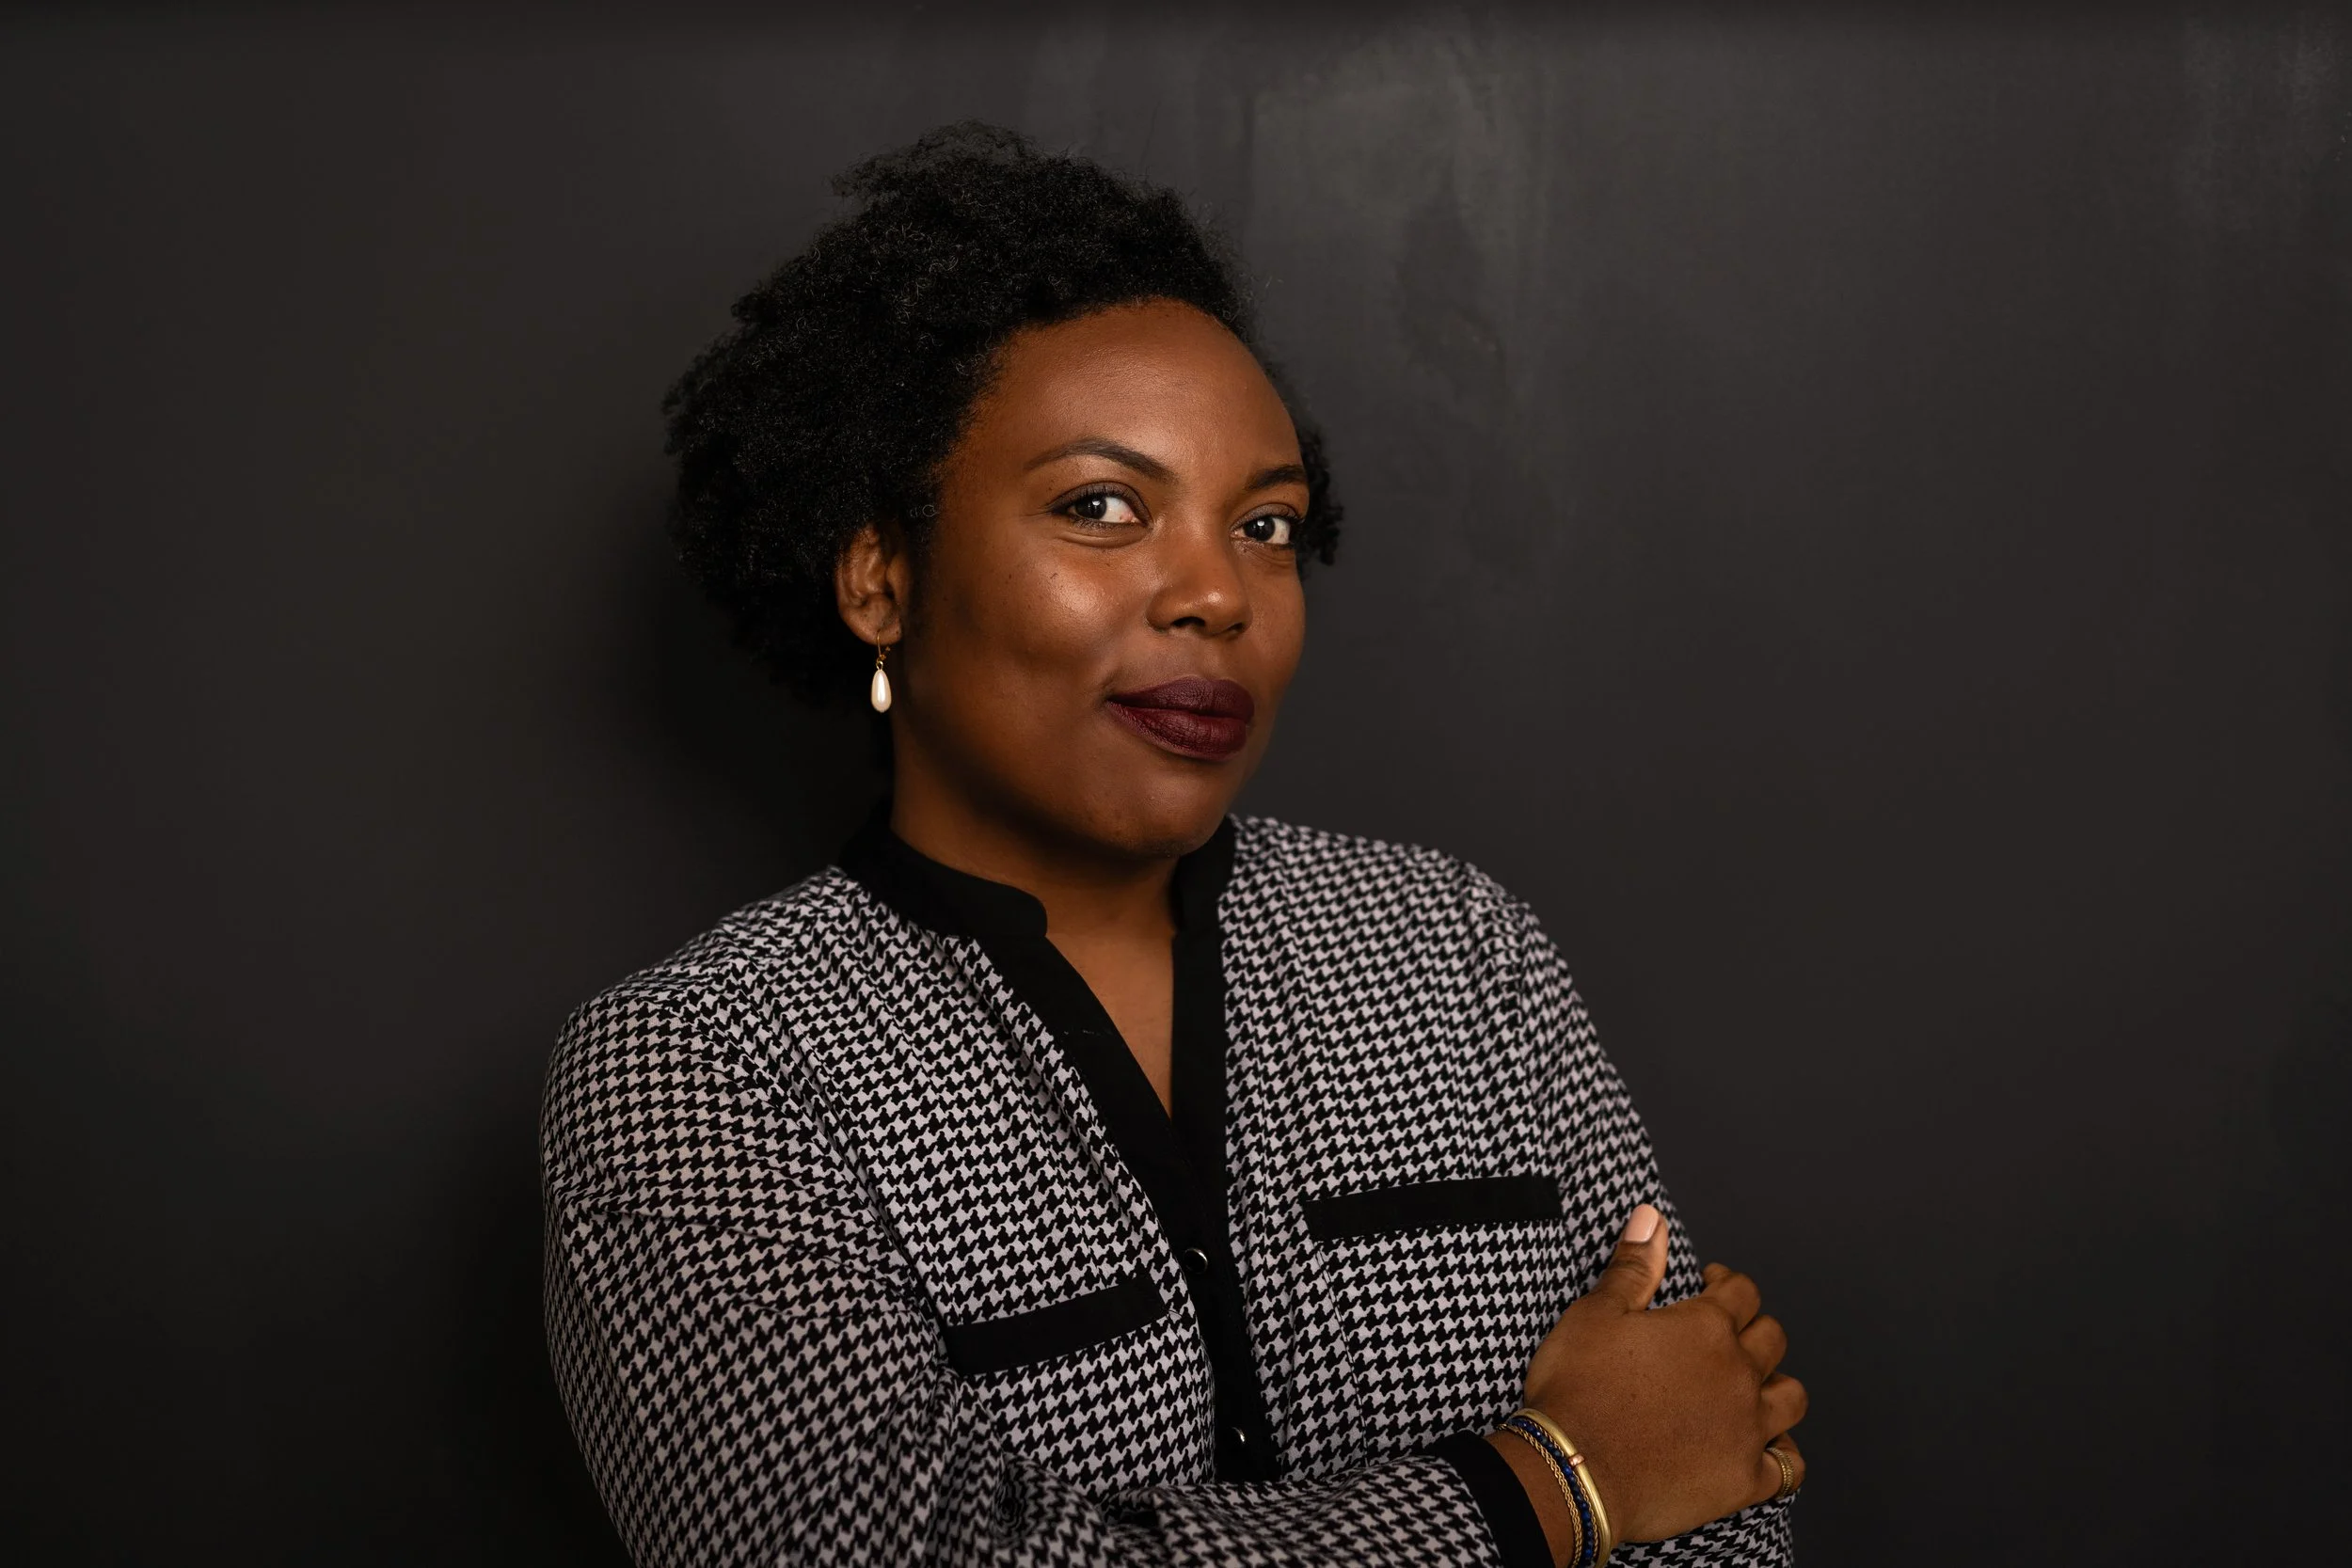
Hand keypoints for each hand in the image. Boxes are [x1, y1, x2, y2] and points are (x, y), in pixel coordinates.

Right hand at [1515, 1204, 1806, 1543]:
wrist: (1573, 1469)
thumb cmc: (1578, 1389)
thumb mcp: (1595, 1313)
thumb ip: (1634, 1266)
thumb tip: (1652, 1219)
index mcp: (1705, 1328)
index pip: (1742, 1291)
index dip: (1727, 1283)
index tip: (1711, 1285)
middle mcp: (1737, 1373)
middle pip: (1772, 1339)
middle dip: (1753, 1329)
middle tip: (1726, 1334)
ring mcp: (1747, 1429)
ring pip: (1792, 1397)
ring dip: (1776, 1386)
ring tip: (1753, 1387)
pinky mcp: (1744, 1479)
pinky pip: (1789, 1467)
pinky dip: (1783, 1455)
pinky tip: (1769, 1449)